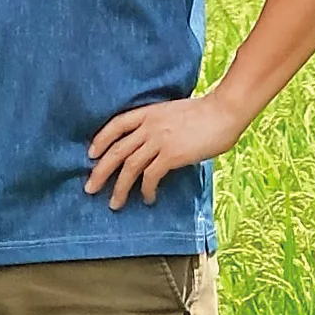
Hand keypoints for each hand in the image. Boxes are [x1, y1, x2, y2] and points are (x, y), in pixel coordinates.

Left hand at [85, 92, 239, 209]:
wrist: (224, 111)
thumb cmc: (206, 112)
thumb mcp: (174, 112)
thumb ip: (160, 124)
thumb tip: (155, 145)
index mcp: (149, 112)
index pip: (116, 125)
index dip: (100, 140)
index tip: (91, 154)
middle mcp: (149, 126)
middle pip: (116, 150)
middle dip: (100, 171)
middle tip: (90, 188)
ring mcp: (159, 140)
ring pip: (129, 167)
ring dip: (119, 188)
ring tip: (114, 203)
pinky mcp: (171, 155)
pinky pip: (150, 176)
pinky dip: (146, 190)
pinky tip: (148, 198)